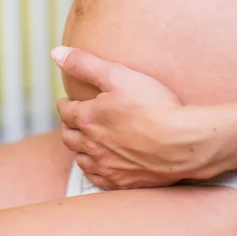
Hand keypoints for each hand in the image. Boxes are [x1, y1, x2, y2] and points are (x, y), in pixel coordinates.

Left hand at [52, 47, 225, 189]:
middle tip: (74, 120)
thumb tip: (56, 53)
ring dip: (80, 150)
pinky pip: (99, 179)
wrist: (180, 143)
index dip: (65, 104)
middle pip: (69, 137)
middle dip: (69, 126)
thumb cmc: (152, 105)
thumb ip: (85, 63)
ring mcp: (106, 167)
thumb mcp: (118, 75)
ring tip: (86, 142)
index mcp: (88, 119)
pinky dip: (95, 170)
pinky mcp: (122, 182)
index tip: (67, 102)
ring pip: (81, 160)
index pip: (66, 111)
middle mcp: (92, 146)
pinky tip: (102, 166)